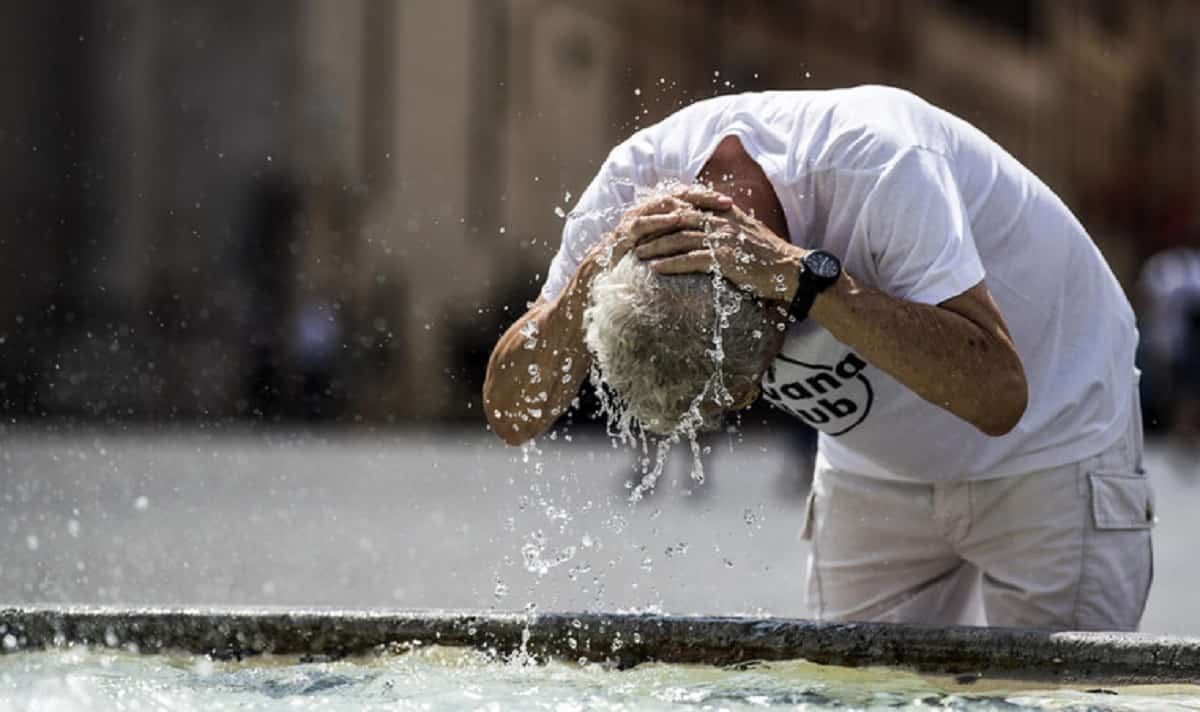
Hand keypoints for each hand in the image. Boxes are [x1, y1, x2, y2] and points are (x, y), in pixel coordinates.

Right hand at [582, 186, 733, 270]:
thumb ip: (677, 244)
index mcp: (655, 213)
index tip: (731, 204)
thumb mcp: (659, 252)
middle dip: (704, 199)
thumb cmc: (633, 267)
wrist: (599, 276)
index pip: (686, 198)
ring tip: (709, 209)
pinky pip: (644, 222)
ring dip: (688, 206)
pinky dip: (661, 220)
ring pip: (664, 204)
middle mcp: (646, 210)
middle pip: (680, 196)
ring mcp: (633, 219)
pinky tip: (678, 220)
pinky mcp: (623, 232)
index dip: (708, 199)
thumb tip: (705, 247)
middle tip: (727, 203)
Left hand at [635, 202, 803, 300]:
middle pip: (677, 218)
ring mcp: (723, 238)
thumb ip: (724, 223)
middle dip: (652, 226)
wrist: (790, 269)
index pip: (687, 201)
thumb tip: (705, 224)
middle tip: (633, 235)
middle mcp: (722, 220)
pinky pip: (691, 259)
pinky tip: (656, 268)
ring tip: (637, 253)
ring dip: (656, 245)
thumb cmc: (767, 254)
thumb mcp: (745, 230)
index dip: (663, 207)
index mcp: (724, 211)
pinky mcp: (725, 259)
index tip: (645, 214)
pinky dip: (671, 263)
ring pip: (680, 238)